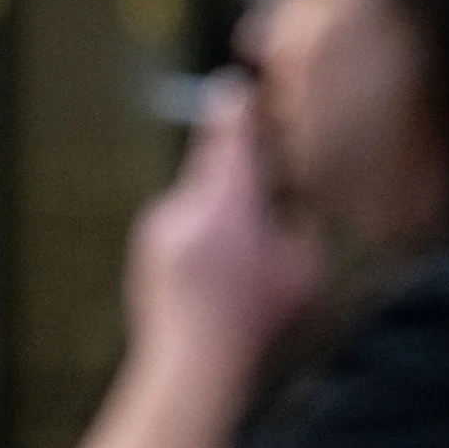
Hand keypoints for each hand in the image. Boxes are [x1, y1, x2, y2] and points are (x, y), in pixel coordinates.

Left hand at [127, 73, 323, 384]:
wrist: (189, 359)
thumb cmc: (253, 318)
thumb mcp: (302, 266)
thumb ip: (297, 221)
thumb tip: (288, 200)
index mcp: (226, 200)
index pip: (231, 135)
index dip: (239, 108)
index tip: (239, 88)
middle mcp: (185, 203)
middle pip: (211, 165)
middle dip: (236, 172)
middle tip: (261, 192)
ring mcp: (159, 224)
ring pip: (196, 198)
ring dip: (218, 212)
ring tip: (239, 257)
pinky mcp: (146, 245)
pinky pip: (179, 225)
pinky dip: (198, 236)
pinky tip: (213, 272)